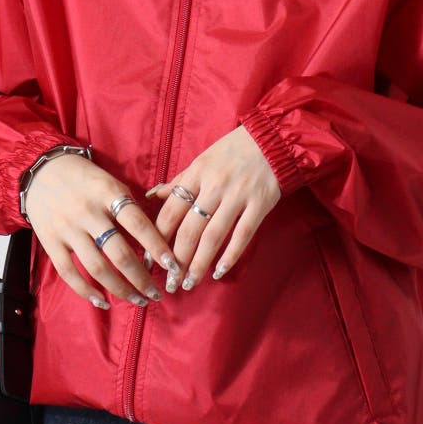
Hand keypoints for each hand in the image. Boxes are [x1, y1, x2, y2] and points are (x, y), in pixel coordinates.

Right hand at [23, 153, 180, 308]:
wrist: (40, 170)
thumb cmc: (84, 177)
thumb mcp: (110, 182)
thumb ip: (129, 206)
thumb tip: (156, 237)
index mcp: (107, 192)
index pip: (137, 223)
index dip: (157, 246)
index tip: (172, 264)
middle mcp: (88, 212)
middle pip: (119, 252)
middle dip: (141, 278)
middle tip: (156, 293)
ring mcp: (68, 228)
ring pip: (97, 267)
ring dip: (120, 289)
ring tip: (137, 300)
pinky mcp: (50, 241)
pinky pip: (69, 272)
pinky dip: (86, 291)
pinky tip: (103, 302)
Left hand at [144, 125, 280, 291]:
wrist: (272, 139)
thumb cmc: (233, 150)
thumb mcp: (202, 160)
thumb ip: (180, 181)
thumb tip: (152, 196)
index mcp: (196, 173)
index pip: (170, 211)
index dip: (158, 238)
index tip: (150, 259)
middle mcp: (214, 186)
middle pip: (189, 229)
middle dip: (176, 259)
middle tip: (169, 282)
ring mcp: (237, 196)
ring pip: (213, 236)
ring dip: (199, 264)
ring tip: (189, 283)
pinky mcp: (259, 205)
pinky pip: (242, 235)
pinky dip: (229, 256)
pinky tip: (218, 272)